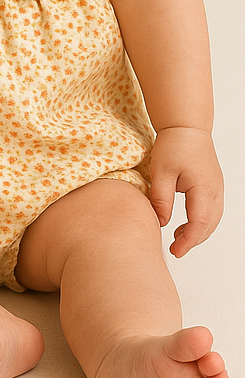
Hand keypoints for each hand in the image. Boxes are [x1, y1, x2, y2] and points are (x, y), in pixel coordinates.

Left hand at [149, 126, 223, 256]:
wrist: (187, 126)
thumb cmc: (174, 145)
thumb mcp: (161, 172)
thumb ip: (161, 199)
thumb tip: (160, 222)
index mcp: (204, 189)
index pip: (199, 224)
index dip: (188, 241)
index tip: (175, 250)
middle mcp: (215, 192)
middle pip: (209, 226)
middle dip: (193, 240)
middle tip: (174, 249)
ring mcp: (217, 189)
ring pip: (212, 220)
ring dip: (197, 232)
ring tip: (177, 238)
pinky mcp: (213, 186)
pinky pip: (211, 211)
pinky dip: (200, 222)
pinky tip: (184, 224)